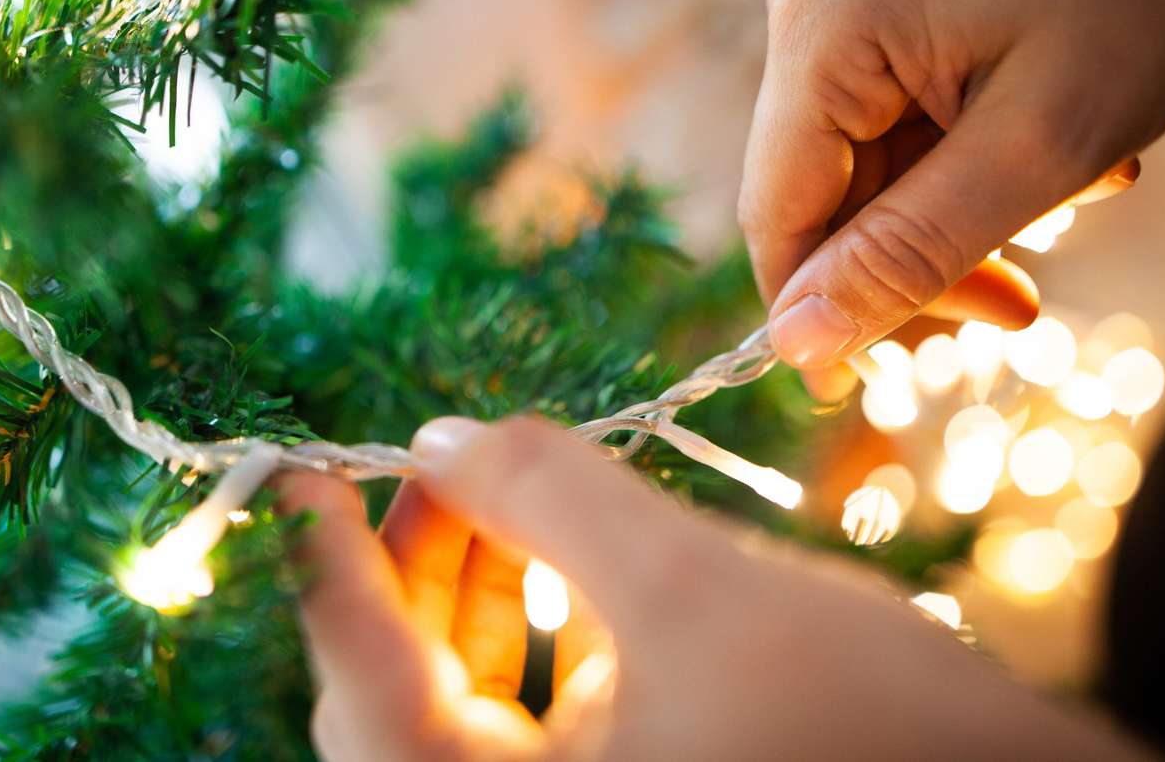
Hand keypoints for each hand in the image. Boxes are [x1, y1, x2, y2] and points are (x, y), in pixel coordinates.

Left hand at [282, 416, 1150, 759]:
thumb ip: (559, 502)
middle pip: (405, 697)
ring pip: (472, 710)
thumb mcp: (699, 597)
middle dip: (420, 568)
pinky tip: (579, 573)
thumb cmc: (872, 738)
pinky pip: (541, 729)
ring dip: (480, 597)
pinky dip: (544, 641)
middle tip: (452, 463)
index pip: (362, 678)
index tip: (292, 470)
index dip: (321, 562)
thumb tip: (451, 434)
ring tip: (511, 499)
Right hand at [739, 0, 1164, 377]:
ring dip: (962, 215)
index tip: (875, 384)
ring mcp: (851, 16)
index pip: (776, 216)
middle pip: (825, 199)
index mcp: (823, 37)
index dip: (818, 310)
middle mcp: (813, 20)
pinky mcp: (890, 19)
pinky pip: (903, 129)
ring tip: (1073, 201)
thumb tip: (796, 343)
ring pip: (871, 173)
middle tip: (1018, 308)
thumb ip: (906, 255)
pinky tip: (1057, 158)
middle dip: (919, 260)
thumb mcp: (1033, 149)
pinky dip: (973, 164)